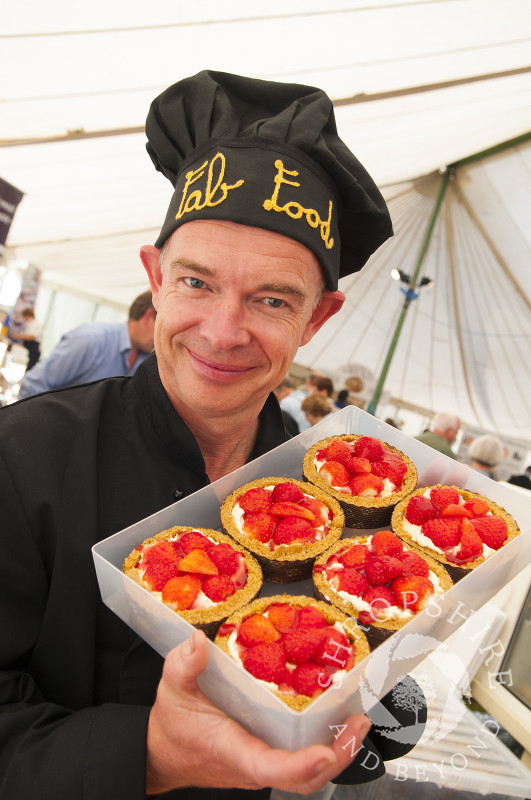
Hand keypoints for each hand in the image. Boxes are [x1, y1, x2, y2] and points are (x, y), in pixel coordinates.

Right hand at [146, 629, 371, 794]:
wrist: (163, 753)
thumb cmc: (172, 724)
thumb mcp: (171, 689)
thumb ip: (183, 666)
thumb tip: (196, 642)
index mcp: (232, 749)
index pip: (269, 768)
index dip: (300, 765)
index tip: (325, 751)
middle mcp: (253, 764)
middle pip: (303, 780)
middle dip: (337, 756)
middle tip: (357, 724)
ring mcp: (263, 765)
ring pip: (308, 777)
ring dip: (338, 752)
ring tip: (358, 722)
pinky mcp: (269, 758)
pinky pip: (302, 764)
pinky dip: (327, 748)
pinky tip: (338, 723)